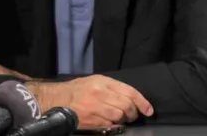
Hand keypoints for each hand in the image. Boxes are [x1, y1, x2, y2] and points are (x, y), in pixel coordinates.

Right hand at [26, 74, 153, 129]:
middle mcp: (100, 94)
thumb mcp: (95, 81)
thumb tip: (131, 99)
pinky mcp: (91, 121)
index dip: (142, 102)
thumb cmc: (77, 89)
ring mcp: (95, 108)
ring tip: (121, 118)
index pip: (129, 91)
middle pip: (126, 106)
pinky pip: (110, 125)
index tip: (149, 110)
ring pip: (119, 117)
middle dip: (133, 113)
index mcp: (103, 82)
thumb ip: (113, 87)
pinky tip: (112, 123)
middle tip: (132, 115)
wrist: (58, 99)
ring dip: (123, 120)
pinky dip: (115, 125)